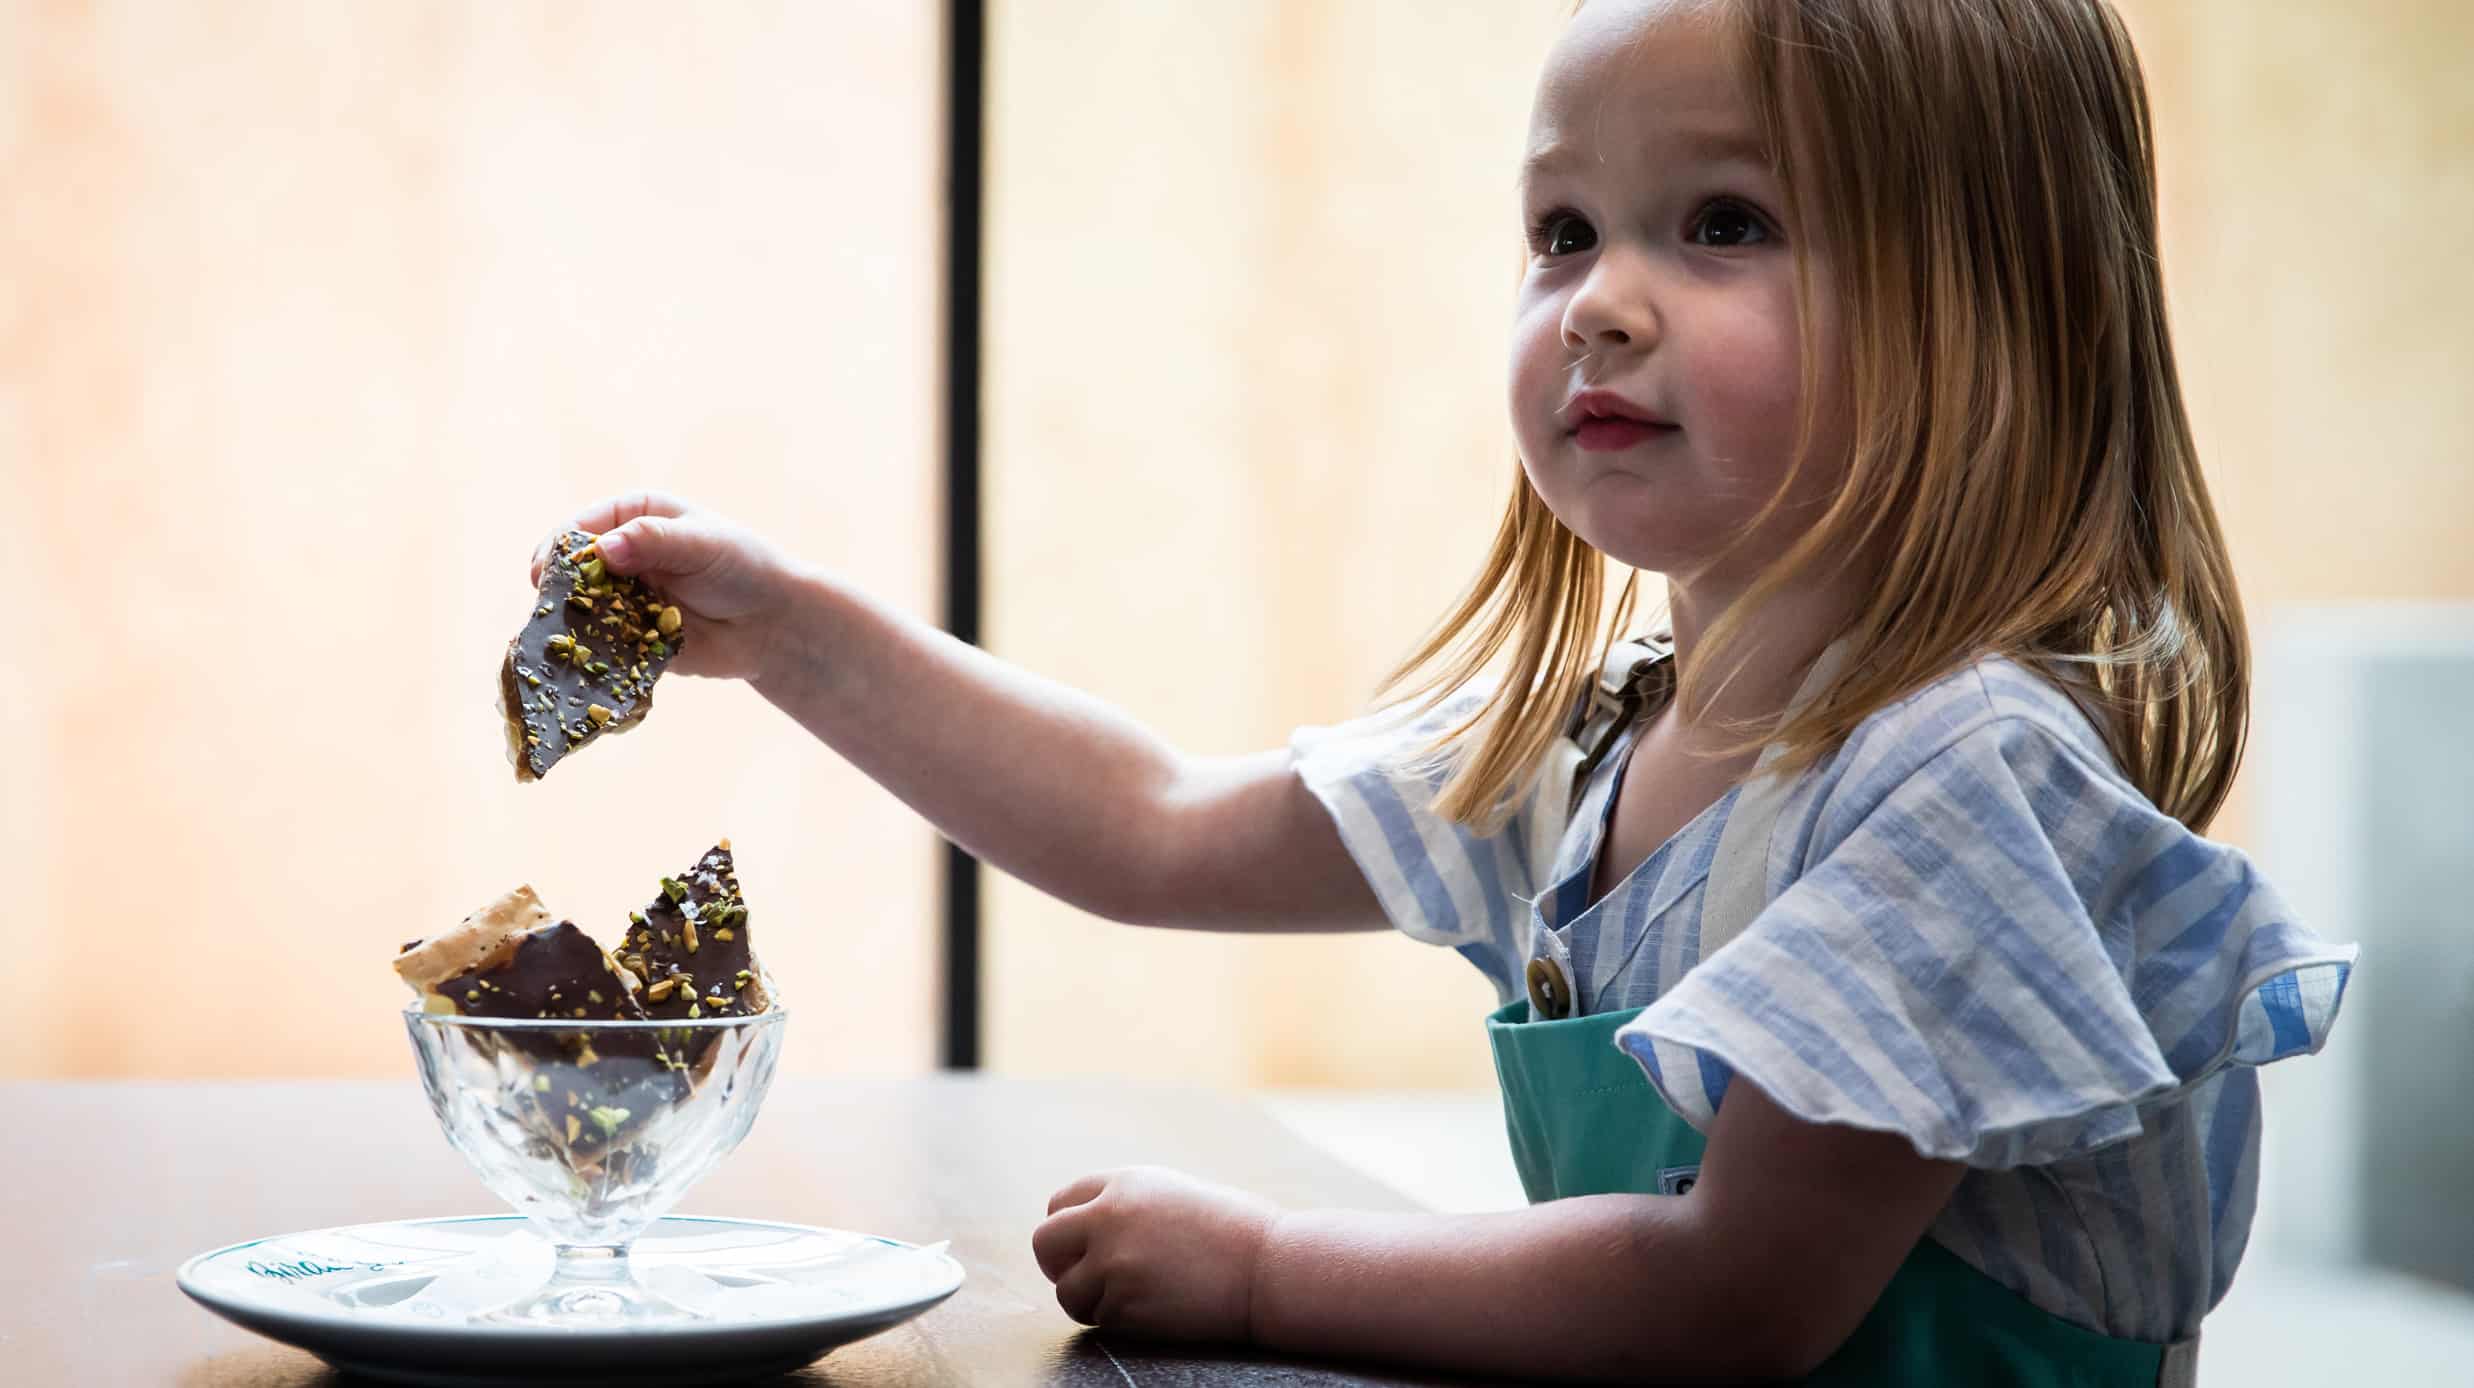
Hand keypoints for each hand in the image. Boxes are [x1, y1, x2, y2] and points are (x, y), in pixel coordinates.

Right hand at [529, 491, 802, 685]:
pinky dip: (589, 652)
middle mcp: (621, 554)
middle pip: (571, 568)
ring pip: (578, 607)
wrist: (774, 623)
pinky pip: (599, 644)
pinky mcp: (628, 637)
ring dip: (568, 623)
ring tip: (558, 636)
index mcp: (635, 516)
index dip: (560, 547)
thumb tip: (604, 548)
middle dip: (556, 587)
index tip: (547, 569)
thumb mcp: (703, 543)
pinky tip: (582, 661)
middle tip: (547, 605)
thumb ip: (654, 542)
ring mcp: (621, 596)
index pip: (583, 526)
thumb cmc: (744, 568)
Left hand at [1031, 1166, 1280, 1342]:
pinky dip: (1118, 1318)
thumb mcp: (1172, 1194)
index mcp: (1124, 1184)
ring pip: (1067, 1290)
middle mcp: (1110, 1218)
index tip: (1079, 1246)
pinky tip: (1154, 1307)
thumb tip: (1084, 1226)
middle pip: (1045, 1241)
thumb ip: (1125, 1204)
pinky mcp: (1125, 1303)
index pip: (1060, 1203)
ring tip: (1132, 1295)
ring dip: (1090, 1298)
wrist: (1270, 1269)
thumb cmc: (1234, 1233)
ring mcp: (1114, 1262)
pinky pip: (1099, 1317)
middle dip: (1058, 1263)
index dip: (1068, 1229)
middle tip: (1083, 1276)